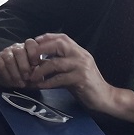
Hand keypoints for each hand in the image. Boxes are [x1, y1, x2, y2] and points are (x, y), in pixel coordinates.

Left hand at [0, 33, 116, 111]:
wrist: (104, 97)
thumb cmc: (85, 83)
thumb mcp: (72, 69)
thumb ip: (58, 62)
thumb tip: (37, 60)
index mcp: (78, 51)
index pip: (62, 37)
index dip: (46, 38)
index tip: (33, 43)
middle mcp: (81, 55)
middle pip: (58, 44)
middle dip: (40, 50)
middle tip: (29, 59)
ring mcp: (81, 66)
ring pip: (56, 63)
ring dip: (40, 70)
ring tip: (31, 77)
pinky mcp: (81, 79)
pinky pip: (59, 79)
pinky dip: (47, 82)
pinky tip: (40, 85)